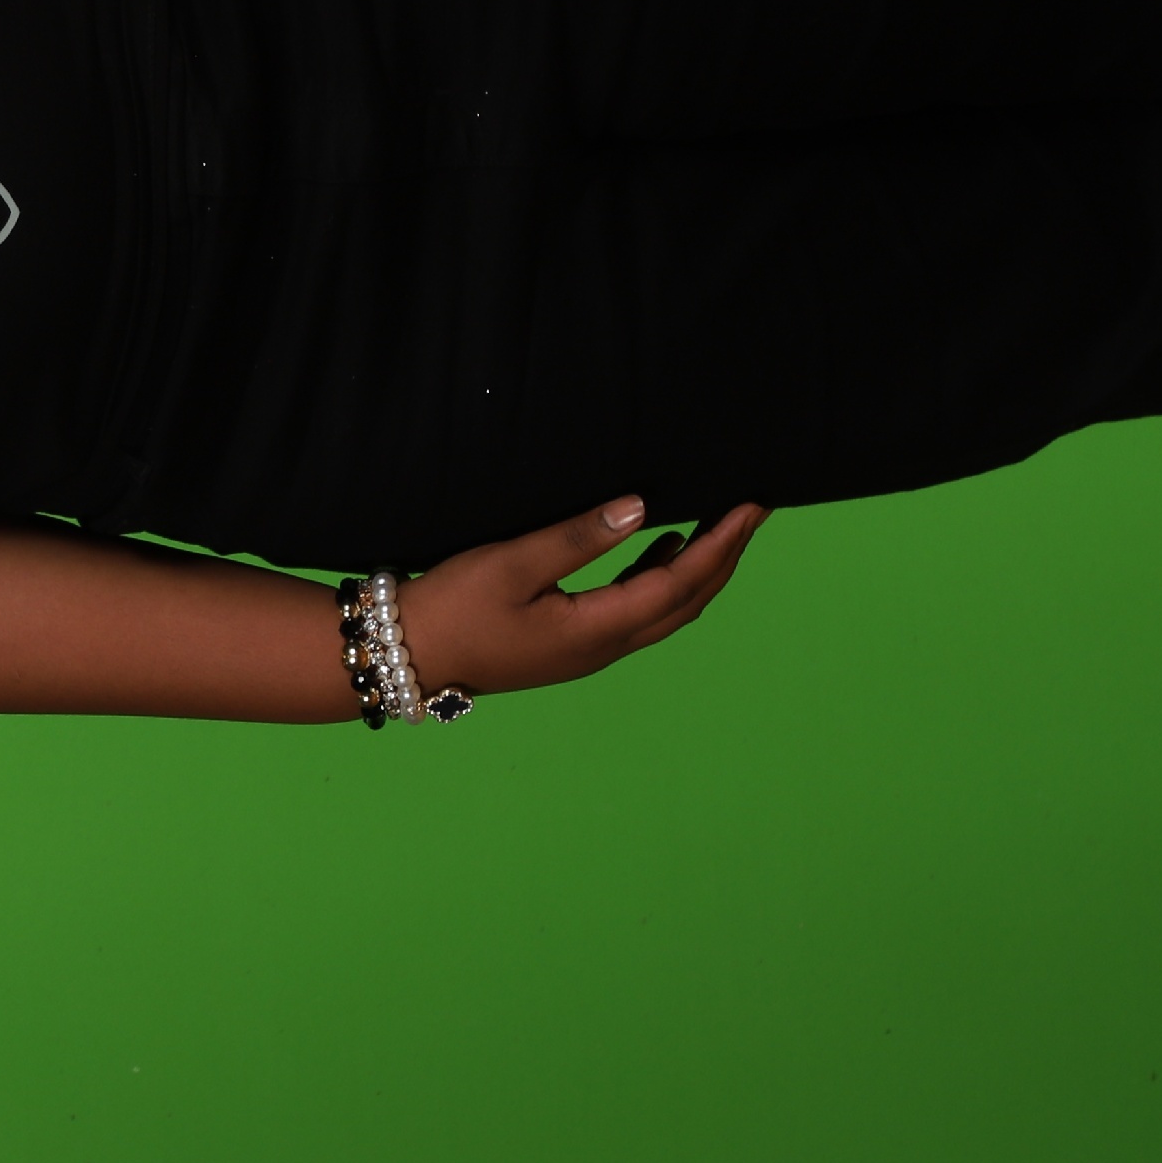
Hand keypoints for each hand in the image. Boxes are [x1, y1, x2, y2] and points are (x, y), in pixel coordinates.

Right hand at [393, 496, 767, 697]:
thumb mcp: (511, 565)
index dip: (720, 546)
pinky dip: (663, 580)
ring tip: (720, 527)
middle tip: (752, 513)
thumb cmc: (454, 606)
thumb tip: (641, 509)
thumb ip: (577, 538)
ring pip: (667, 612)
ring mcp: (590, 651)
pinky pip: (640, 613)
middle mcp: (605, 647)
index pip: (679, 584)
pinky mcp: (572, 646)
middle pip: (687, 604)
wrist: (410, 655)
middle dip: (724, 558)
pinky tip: (658, 550)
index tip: (751, 508)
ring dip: (698, 572)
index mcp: (597, 629)